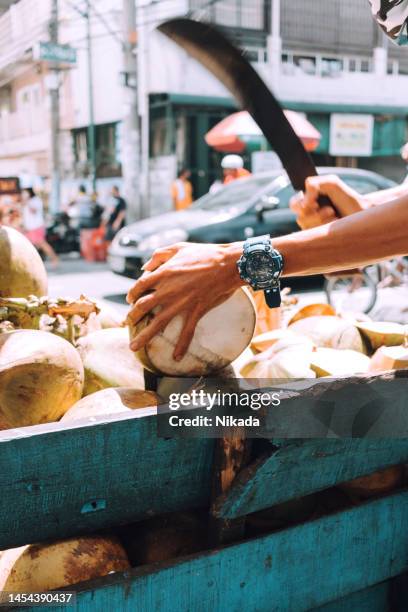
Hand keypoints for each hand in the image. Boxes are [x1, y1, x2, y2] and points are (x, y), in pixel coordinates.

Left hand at [126, 242, 243, 359]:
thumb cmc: (204, 253)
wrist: (228, 264)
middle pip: (142, 307)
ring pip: (158, 323)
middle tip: (128, 323)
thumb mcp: (178, 247)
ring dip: (144, 336)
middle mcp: (168, 290)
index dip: (132, 294)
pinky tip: (176, 357)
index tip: (130, 300)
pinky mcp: (196, 311)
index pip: (139, 286)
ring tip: (133, 347)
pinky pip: (187, 332)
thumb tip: (144, 268)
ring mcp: (181, 303)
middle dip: (132, 317)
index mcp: (163, 273)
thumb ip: (158, 256)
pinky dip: (182, 346)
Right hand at [290, 175, 364, 229]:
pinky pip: (313, 233)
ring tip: (334, 215)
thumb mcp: (331, 183)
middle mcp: (309, 215)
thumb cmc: (347, 198)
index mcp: (309, 201)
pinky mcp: (318, 238)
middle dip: (315, 213)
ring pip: (306, 225)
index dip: (300, 204)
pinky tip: (335, 223)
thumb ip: (313, 184)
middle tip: (329, 209)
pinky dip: (325, 226)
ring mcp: (313, 228)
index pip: (294, 204)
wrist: (361, 214)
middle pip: (299, 216)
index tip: (315, 203)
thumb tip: (304, 203)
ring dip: (322, 218)